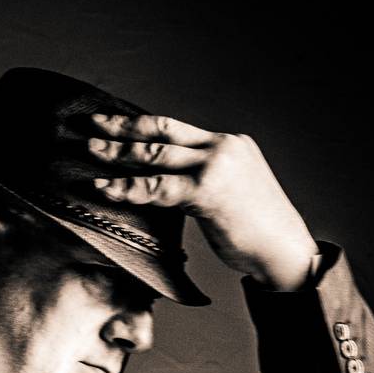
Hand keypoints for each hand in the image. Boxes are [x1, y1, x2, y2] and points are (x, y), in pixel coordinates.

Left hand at [88, 113, 318, 290]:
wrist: (284, 250)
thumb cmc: (258, 231)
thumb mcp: (233, 193)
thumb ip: (205, 181)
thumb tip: (172, 187)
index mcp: (229, 143)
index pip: (176, 127)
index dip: (143, 124)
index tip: (116, 122)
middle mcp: (222, 146)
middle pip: (162, 130)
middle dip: (123, 127)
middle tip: (92, 123)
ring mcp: (215, 166)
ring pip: (155, 155)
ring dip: (118, 153)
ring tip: (89, 151)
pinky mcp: (207, 192)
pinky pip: (158, 188)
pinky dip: (128, 187)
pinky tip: (105, 187)